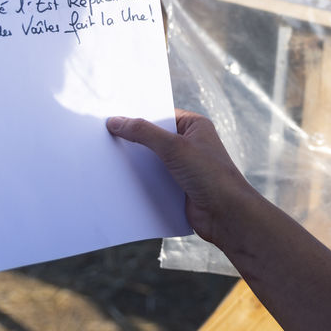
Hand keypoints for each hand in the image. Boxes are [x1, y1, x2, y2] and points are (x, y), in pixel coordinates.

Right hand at [107, 110, 255, 248]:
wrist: (226, 215)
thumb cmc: (210, 175)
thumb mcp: (174, 147)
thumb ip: (144, 133)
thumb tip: (116, 121)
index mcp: (194, 126)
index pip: (161, 115)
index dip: (139, 116)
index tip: (112, 116)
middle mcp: (190, 144)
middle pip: (154, 138)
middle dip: (133, 140)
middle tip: (104, 137)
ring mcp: (184, 167)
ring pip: (152, 160)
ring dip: (136, 163)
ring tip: (107, 159)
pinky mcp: (178, 187)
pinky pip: (154, 179)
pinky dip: (140, 181)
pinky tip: (121, 181)